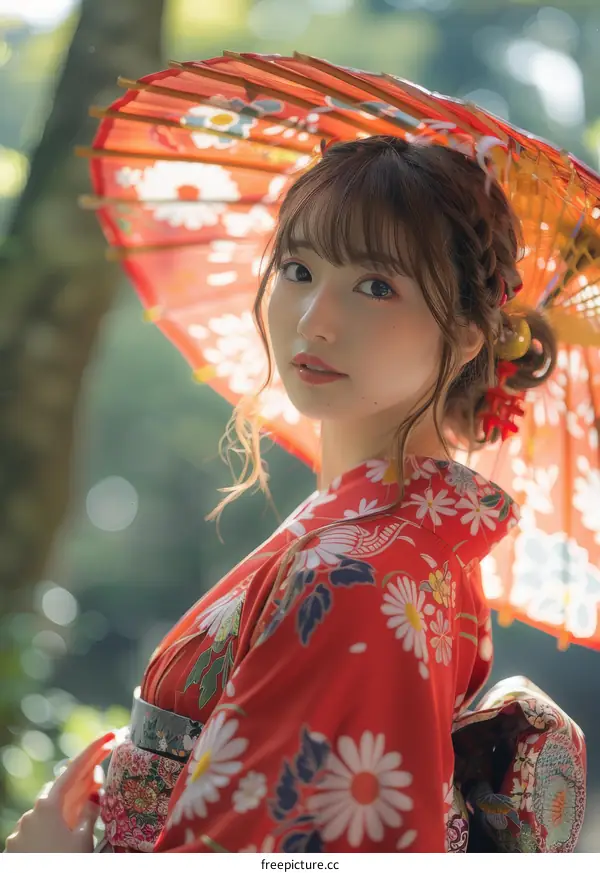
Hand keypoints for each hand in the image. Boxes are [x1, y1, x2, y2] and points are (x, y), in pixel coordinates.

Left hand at [4, 731, 114, 852]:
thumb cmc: (64, 864)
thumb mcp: (83, 840)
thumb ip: (89, 813)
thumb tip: (94, 796)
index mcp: (48, 805)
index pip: (73, 770)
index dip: (93, 751)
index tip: (108, 737)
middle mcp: (30, 813)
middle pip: (59, 791)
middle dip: (79, 785)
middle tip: (99, 781)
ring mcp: (19, 832)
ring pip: (47, 813)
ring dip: (65, 811)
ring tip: (84, 815)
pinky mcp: (15, 850)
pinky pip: (37, 831)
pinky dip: (52, 829)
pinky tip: (64, 838)